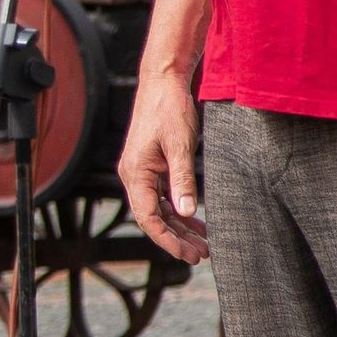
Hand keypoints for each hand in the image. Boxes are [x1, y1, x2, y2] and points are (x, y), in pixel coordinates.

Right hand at [116, 74, 208, 263]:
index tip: (187, 254)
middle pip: (153, 218)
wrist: (163, 81)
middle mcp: (134, 175)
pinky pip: (162, 197)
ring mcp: (142, 172)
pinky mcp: (151, 166)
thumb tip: (186, 212)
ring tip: (202, 245)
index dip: (167, 240)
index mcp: (135, 173)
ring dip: (179, 228)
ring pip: (159, 209)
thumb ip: (183, 179)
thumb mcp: (180, 144)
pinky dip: (178, 211)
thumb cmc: (170, 108)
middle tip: (201, 256)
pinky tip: (196, 222)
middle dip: (176, 239)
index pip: (148, 218)